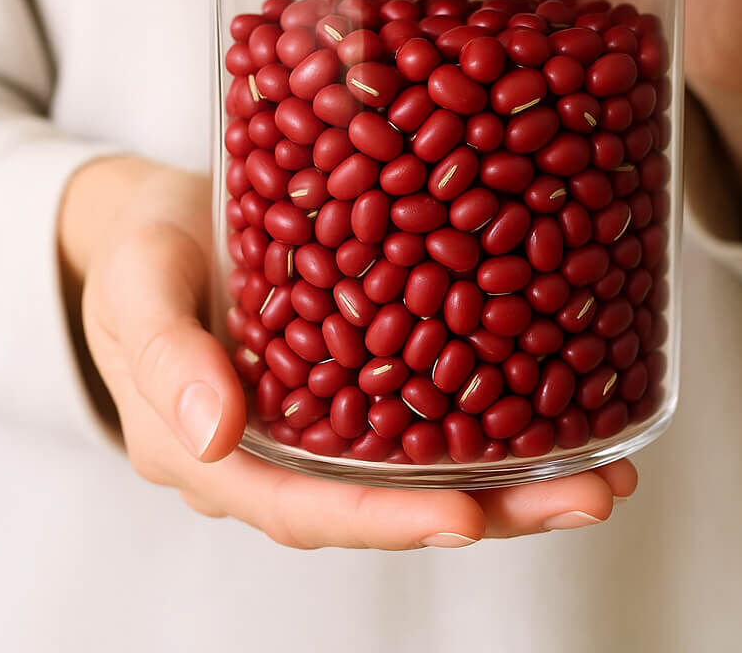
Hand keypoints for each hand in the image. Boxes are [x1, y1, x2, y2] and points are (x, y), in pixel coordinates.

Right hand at [59, 156, 635, 549]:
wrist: (162, 218)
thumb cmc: (143, 251)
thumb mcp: (137, 288)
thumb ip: (165, 354)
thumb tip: (211, 436)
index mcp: (218, 451)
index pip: (305, 509)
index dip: (386, 522)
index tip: (468, 519)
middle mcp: (284, 452)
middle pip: (389, 501)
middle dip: (492, 510)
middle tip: (585, 499)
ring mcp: (326, 418)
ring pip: (423, 466)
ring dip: (516, 478)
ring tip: (604, 472)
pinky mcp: (359, 375)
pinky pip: (427, 409)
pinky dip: (495, 417)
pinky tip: (562, 402)